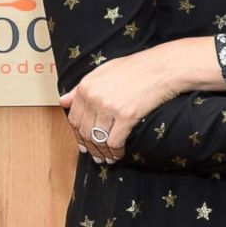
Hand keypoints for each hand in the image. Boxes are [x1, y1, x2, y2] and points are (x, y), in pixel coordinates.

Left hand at [60, 44, 182, 163]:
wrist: (162, 67)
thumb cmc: (136, 67)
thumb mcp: (104, 71)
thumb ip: (80, 88)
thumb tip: (62, 102)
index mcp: (86, 86)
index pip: (73, 119)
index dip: (77, 135)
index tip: (83, 144)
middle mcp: (94, 97)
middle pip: (85, 132)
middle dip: (89, 148)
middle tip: (96, 156)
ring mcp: (109, 107)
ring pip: (98, 140)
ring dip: (101, 153)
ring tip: (106, 159)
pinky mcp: (126, 116)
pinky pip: (114, 142)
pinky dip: (115, 152)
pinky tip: (118, 155)